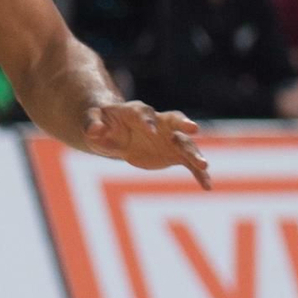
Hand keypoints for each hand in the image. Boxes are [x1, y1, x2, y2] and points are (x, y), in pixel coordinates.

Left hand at [84, 101, 210, 188]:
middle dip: (183, 123)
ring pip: (185, 143)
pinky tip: (207, 185)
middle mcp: (157, 122)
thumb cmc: (101, 124)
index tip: (151, 130)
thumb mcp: (90, 122)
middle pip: (173, 119)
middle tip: (194, 128)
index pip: (143, 113)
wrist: (115, 133)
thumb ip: (91, 124)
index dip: (148, 120)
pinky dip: (198, 173)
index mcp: (135, 112)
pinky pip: (189, 163)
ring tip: (203, 166)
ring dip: (194, 153)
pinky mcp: (174, 154)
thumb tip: (94, 129)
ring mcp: (168, 137)